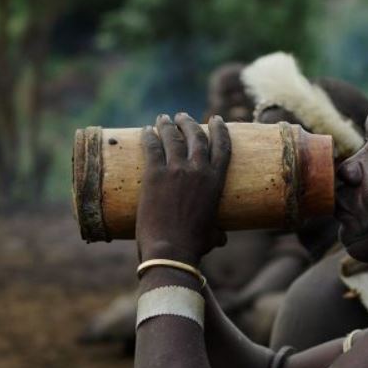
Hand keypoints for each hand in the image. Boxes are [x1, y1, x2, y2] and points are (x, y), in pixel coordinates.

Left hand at [136, 112, 230, 264]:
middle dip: (189, 123)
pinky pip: (151, 147)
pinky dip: (148, 136)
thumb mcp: (212, 236)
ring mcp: (175, 170)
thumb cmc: (193, 246)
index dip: (220, 130)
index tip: (216, 120)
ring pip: (172, 137)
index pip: (222, 147)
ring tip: (163, 119)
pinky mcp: (154, 174)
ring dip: (168, 125)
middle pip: (196, 136)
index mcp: (215, 182)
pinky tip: (146, 130)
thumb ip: (217, 232)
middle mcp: (198, 170)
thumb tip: (221, 238)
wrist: (170, 250)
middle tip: (183, 117)